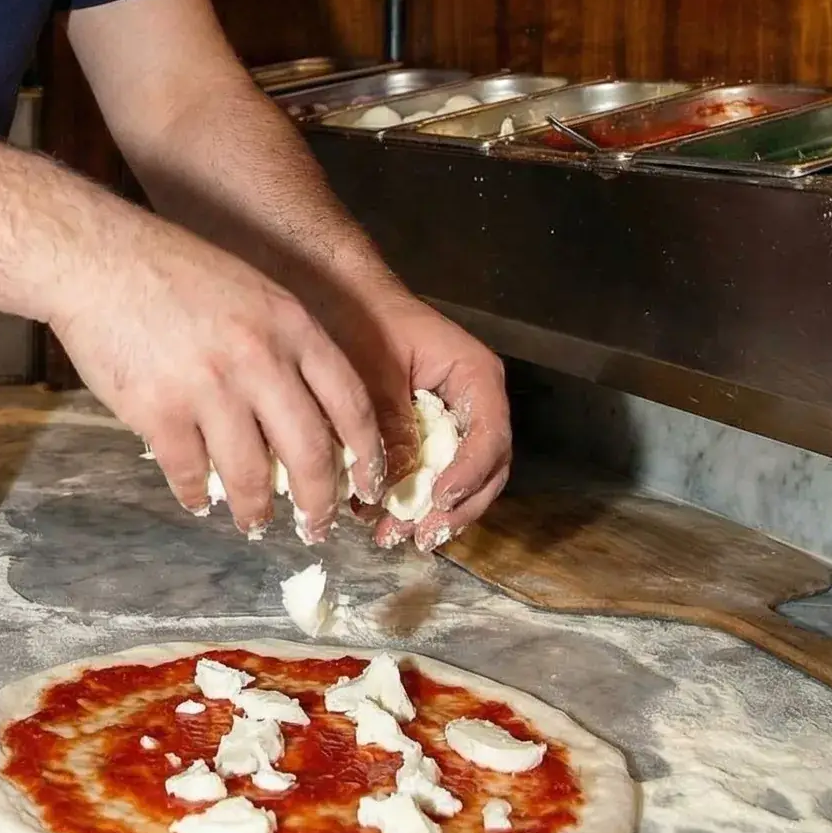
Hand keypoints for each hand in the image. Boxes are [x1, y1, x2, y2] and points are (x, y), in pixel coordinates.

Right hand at [48, 212, 386, 536]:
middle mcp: (259, 359)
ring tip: (254, 522)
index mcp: (290, 325)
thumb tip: (306, 415)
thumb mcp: (251, 291)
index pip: (350, 403)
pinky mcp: (159, 412)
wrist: (97, 257)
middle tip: (316, 526)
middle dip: (318, 502)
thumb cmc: (172, 268)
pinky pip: (189, 473)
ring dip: (255, 510)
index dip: (366, 454)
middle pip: (310, 452)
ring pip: (250, 475)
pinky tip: (197, 500)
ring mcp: (208, 388)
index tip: (368, 484)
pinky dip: (196, 495)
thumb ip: (283, 344)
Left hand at [327, 285, 510, 549]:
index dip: (469, 475)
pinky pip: (432, 472)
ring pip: (460, 478)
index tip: (437, 500)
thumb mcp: (375, 373)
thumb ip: (391, 427)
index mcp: (476, 377)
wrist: (342, 296)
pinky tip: (380, 518)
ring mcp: (454, 420)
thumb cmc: (363, 320)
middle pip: (485, 468)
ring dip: (431, 513)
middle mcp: (475, 403)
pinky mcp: (429, 433)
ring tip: (393, 536)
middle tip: (419, 536)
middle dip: (454, 508)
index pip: (489, 436)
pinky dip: (411, 497)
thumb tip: (393, 486)